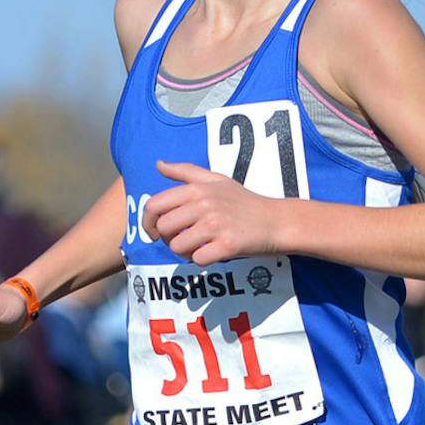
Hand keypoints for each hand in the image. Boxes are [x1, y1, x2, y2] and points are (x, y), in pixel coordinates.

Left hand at [142, 161, 283, 265]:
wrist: (276, 221)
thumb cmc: (244, 202)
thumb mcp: (216, 180)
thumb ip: (185, 172)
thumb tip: (158, 165)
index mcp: (198, 189)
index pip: (155, 205)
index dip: (148, 222)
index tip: (154, 231)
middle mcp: (205, 205)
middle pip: (164, 228)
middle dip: (168, 239)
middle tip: (182, 240)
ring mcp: (216, 225)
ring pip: (178, 246)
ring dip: (184, 252)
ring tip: (199, 246)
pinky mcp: (228, 245)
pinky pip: (198, 259)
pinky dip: (201, 260)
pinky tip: (212, 253)